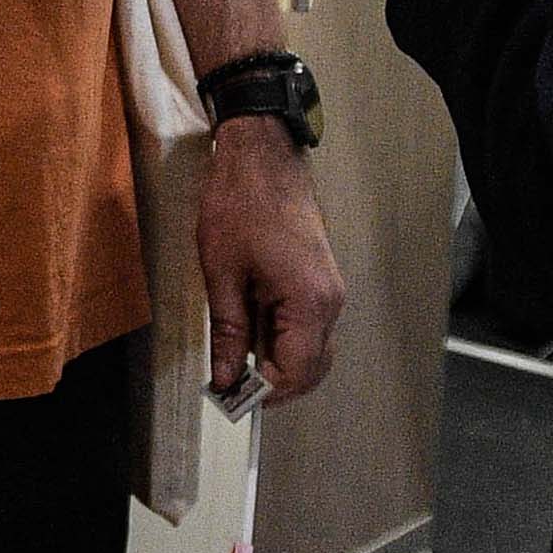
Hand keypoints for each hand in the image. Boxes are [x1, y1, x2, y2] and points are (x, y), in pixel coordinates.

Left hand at [196, 120, 344, 398]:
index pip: (295, 374)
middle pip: (311, 369)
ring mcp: (329, 291)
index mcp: (309, 302)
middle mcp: (329, 302)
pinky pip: (309, 327)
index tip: (227, 397)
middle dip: (272, 384)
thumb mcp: (222, 274)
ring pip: (312, 350)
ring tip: (234, 355)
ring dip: (277, 361)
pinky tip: (250, 329)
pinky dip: (283, 339)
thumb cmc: (239, 205)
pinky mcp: (321, 280)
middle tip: (228, 384)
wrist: (262, 156)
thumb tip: (226, 379)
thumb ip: (228, 333)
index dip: (262, 393)